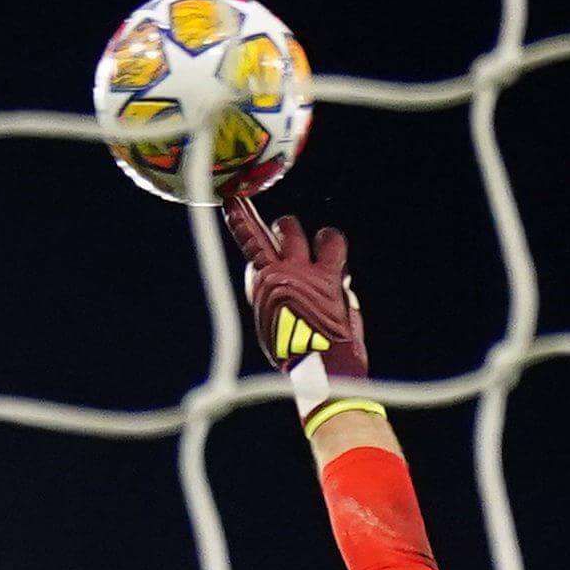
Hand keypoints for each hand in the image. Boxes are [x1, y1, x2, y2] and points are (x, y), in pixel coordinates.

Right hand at [230, 198, 369, 386]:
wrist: (319, 368)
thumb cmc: (294, 354)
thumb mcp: (268, 324)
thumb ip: (269, 295)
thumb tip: (269, 278)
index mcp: (262, 284)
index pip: (249, 242)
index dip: (242, 220)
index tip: (234, 201)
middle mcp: (281, 271)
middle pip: (279, 231)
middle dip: (283, 230)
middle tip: (287, 235)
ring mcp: (306, 271)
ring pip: (305, 232)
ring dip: (311, 235)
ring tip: (319, 243)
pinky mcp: (330, 276)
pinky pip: (332, 245)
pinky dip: (331, 245)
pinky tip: (335, 259)